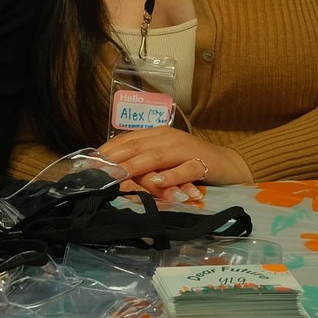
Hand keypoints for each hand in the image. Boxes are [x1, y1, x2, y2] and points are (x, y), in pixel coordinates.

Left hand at [93, 128, 250, 195]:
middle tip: (96, 170)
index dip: (107, 150)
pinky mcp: (203, 163)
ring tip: (119, 174)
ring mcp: (187, 149)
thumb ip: (143, 163)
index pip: (127, 139)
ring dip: (137, 165)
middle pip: (138, 145)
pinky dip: (171, 175)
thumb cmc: (191, 163)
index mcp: (158, 135)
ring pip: (158, 155)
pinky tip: (158, 182)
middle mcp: (169, 138)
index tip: (88, 163)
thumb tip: (113, 172)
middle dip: (115, 157)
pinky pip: (186, 168)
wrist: (229, 165)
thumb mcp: (164, 161)